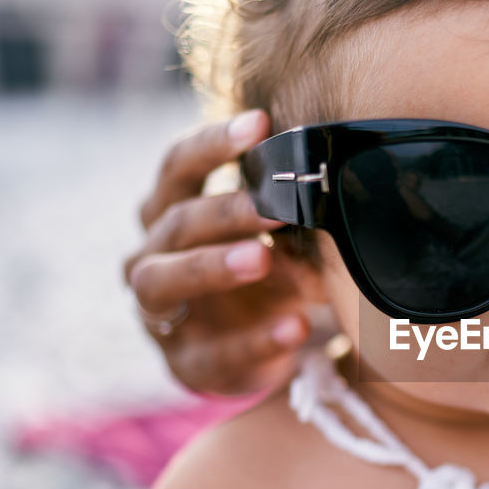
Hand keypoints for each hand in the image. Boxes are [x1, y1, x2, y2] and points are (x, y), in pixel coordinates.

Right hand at [124, 110, 317, 395]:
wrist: (244, 356)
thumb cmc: (256, 280)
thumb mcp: (275, 245)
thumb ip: (291, 224)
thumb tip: (337, 202)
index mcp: (169, 215)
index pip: (177, 169)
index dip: (211, 144)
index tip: (259, 123)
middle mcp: (151, 258)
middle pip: (174, 223)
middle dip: (223, 211)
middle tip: (272, 206)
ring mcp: (159, 315)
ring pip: (164, 282)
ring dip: (212, 265)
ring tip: (262, 258)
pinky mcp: (185, 365)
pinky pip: (215, 353)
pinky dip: (256, 340)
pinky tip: (296, 327)